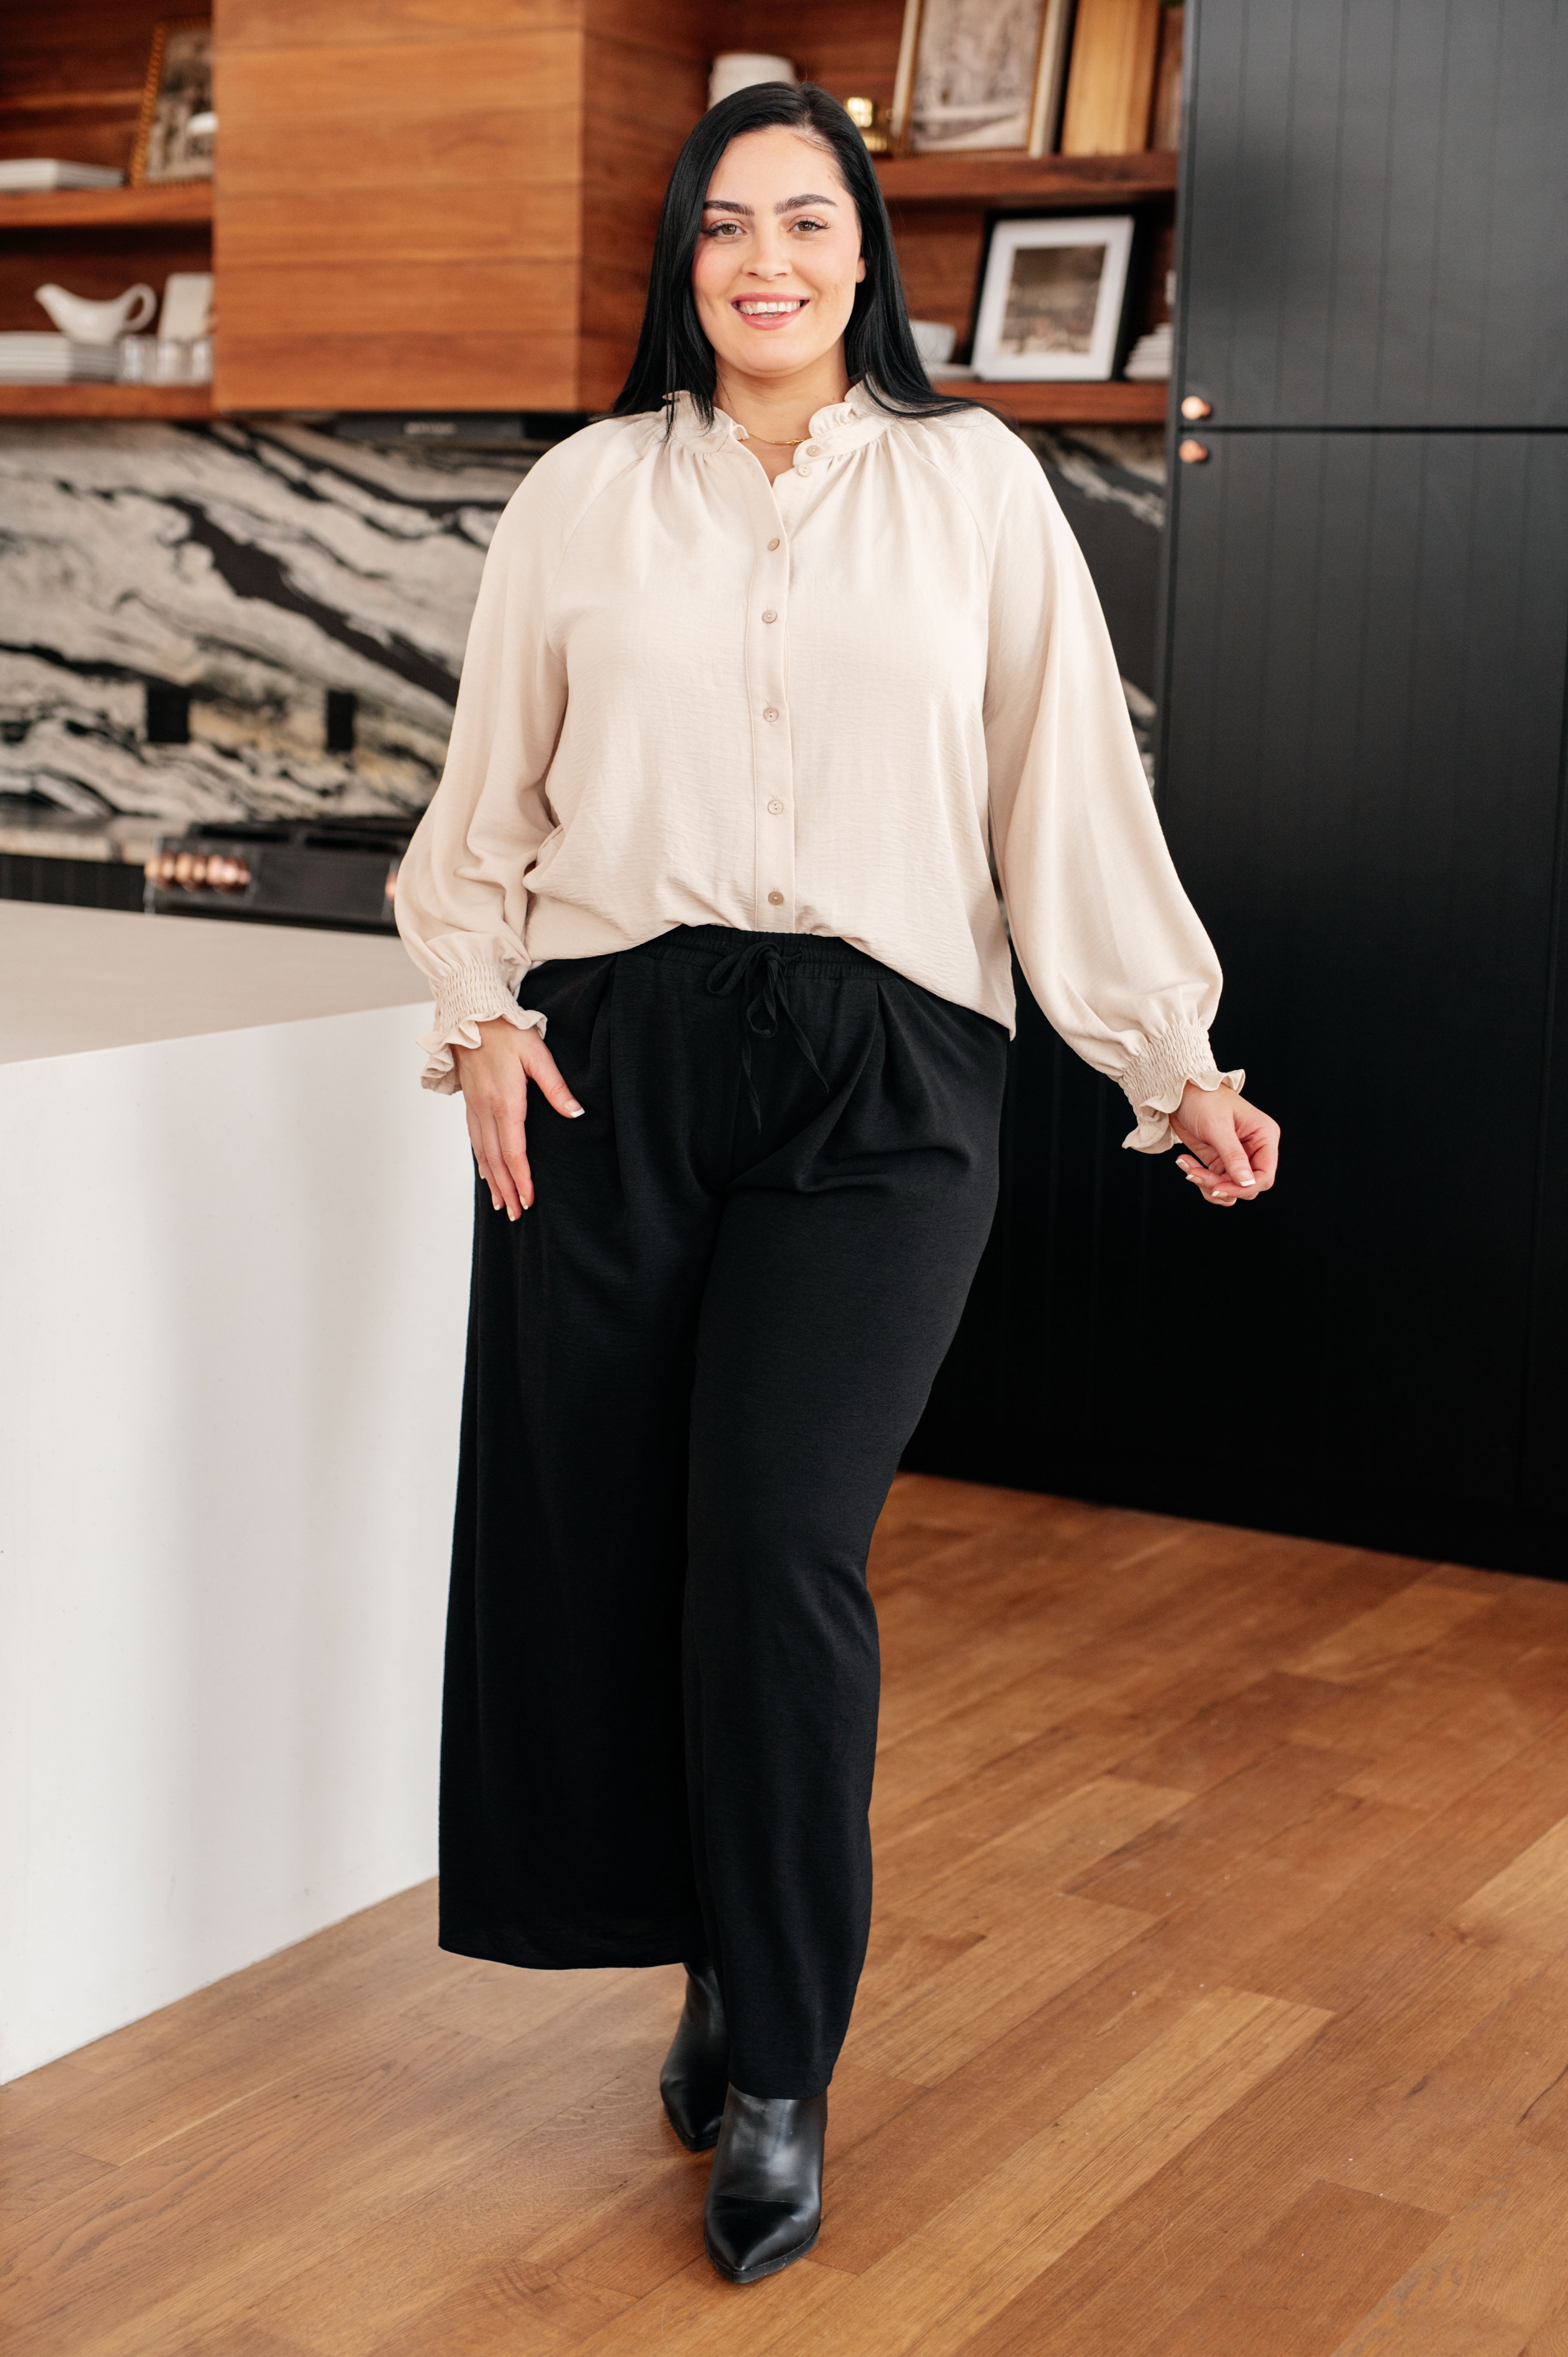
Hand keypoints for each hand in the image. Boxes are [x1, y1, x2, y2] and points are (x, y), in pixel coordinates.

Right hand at [452, 1018, 581, 1217]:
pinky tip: (486, 1174)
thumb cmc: (506, 1031)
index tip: (529, 1199)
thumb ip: (557, 1087)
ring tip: (501, 1205)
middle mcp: (486, 1109)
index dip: (522, 1178)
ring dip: (492, 1181)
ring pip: (482, 1153)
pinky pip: (474, 1140)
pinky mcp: (470, 1102)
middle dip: (507, 1189)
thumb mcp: (537, 1054)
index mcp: (506, 1101)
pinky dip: (481, 1161)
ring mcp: (475, 1107)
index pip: (514, 1150)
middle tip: (516, 1214)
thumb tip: (577, 1113)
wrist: (471, 1014)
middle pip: (496, 1159)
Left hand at [1170, 1079, 1278, 1208]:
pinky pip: (1215, 1182)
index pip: (1265, 1175)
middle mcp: (1253, 1149)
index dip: (1245, 1187)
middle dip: (1222, 1186)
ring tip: (1189, 1170)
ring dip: (1208, 1186)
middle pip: (1247, 1186)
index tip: (1219, 1189)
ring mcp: (1235, 1157)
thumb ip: (1233, 1156)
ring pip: (1230, 1188)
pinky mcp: (1218, 1160)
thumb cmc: (1204, 1098)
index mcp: (1263, 1136)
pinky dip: (1200, 1179)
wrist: (1180, 1092)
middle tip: (1197, 1175)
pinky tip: (1185, 1163)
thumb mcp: (1218, 1126)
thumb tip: (1247, 1182)